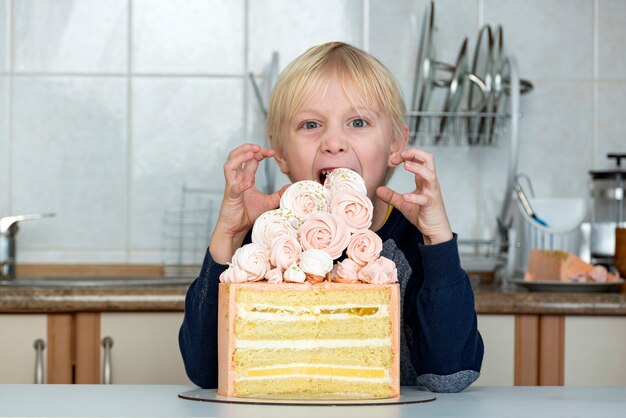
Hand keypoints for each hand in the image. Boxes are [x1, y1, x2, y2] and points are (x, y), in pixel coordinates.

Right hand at [210, 143, 286, 262]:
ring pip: (229, 165)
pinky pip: (233, 187)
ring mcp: (232, 187)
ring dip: (239, 157)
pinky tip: (248, 183)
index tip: (273, 153)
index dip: (260, 152)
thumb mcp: (268, 202)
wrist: (236, 228)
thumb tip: (291, 187)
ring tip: (251, 153)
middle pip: (236, 156)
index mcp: (245, 177)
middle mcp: (236, 179)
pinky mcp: (230, 197)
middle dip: (247, 149)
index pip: (250, 159)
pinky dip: (240, 184)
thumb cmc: (249, 214)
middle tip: (260, 147)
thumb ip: (279, 194)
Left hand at [376, 148, 452, 244]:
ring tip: (405, 165)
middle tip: (401, 154)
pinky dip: (415, 197)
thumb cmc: (422, 213)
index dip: (407, 154)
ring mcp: (432, 193)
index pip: (420, 158)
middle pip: (429, 159)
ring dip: (418, 168)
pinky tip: (406, 197)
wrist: (435, 229)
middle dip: (415, 153)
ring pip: (430, 175)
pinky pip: (425, 199)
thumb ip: (391, 196)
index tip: (394, 159)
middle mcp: (430, 183)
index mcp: (424, 179)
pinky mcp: (431, 205)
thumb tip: (378, 190)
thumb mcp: (403, 203)